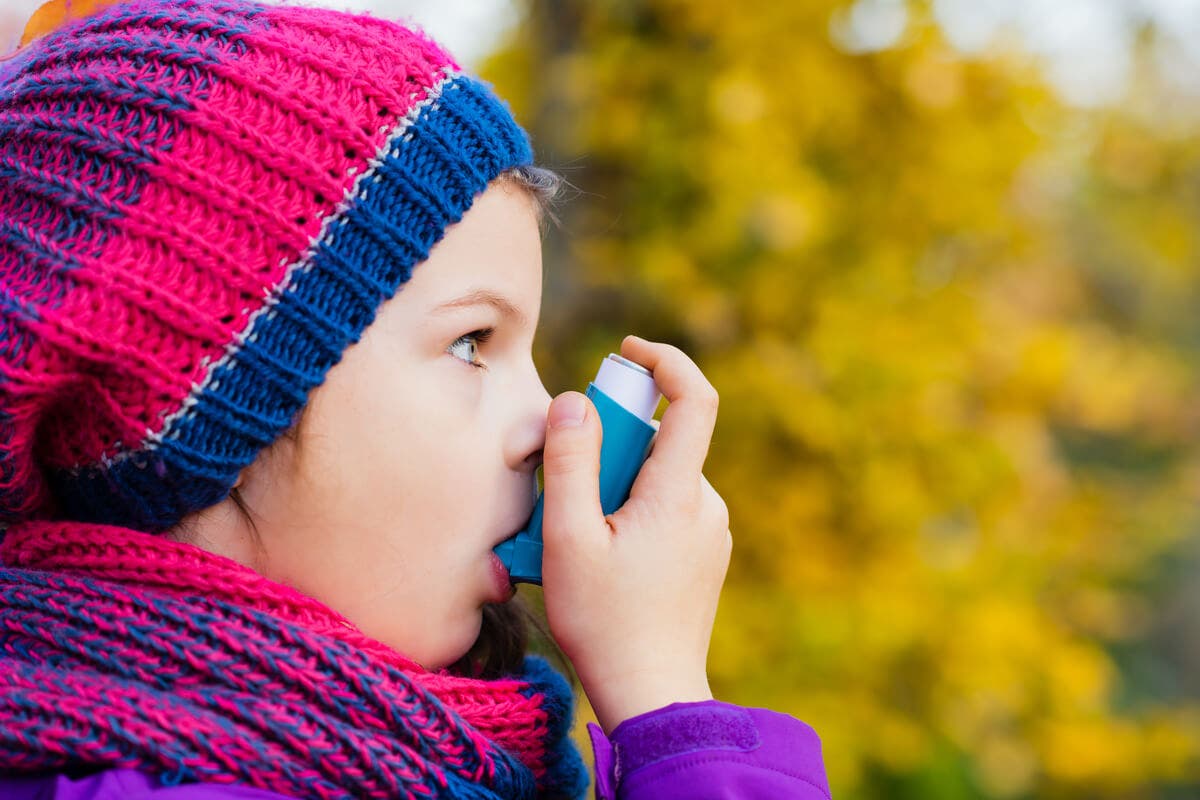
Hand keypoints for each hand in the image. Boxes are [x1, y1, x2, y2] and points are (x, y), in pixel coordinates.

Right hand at [540, 335, 731, 732]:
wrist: (653, 696)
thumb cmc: (605, 622)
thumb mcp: (568, 540)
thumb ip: (569, 463)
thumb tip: (574, 402)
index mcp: (679, 494)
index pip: (694, 398)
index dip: (664, 361)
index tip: (626, 352)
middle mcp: (707, 505)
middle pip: (661, 441)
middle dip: (610, 444)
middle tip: (564, 487)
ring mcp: (710, 532)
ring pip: (658, 477)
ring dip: (615, 483)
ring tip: (576, 536)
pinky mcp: (704, 554)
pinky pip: (666, 507)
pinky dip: (630, 509)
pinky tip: (601, 554)